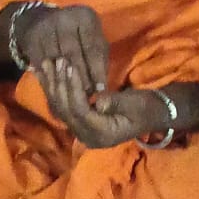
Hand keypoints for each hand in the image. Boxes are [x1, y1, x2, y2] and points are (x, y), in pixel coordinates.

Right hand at [19, 5, 109, 98]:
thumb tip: (102, 87)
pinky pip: (40, 61)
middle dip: (81, 77)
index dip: (97, 71)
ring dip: (64, 79)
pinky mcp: (31, 37)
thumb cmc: (77, 35)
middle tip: (87, 95)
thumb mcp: (93, 40)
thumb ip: (100, 59)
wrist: (42, 21)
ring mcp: (45, 26)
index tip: (101, 90)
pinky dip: (49, 76)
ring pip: (55, 58)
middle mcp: (64, 18)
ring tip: (72, 94)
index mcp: (85, 16)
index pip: (92, 47)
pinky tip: (56, 87)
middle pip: (73, 53)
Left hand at [41, 61, 168, 148]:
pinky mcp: (80, 124)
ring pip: (61, 110)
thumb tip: (98, 100)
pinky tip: (46, 76)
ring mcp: (82, 132)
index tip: (70, 67)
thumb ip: (116, 103)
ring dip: (53, 86)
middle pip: (66, 111)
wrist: (152, 114)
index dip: (74, 89)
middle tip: (56, 62)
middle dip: (60, 85)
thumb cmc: (146, 108)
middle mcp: (88, 137)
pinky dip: (54, 91)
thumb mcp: (135, 104)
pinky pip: (63, 108)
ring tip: (46, 65)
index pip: (80, 111)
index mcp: (103, 134)